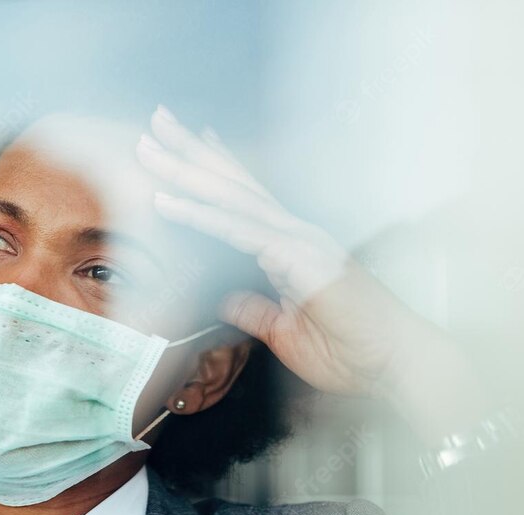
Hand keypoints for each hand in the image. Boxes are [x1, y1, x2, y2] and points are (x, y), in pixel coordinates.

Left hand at [135, 104, 471, 414]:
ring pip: (231, 197)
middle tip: (156, 121)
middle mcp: (294, 234)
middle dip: (192, 152)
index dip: (214, 167)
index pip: (243, 198)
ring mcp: (299, 241)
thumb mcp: (282, 330)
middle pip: (233, 184)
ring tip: (150, 149)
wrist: (391, 365)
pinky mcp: (300, 259)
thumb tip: (224, 299)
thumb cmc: (348, 349)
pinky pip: (240, 232)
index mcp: (290, 246)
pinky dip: (202, 215)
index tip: (182, 142)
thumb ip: (253, 310)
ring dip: (187, 171)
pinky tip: (170, 202)